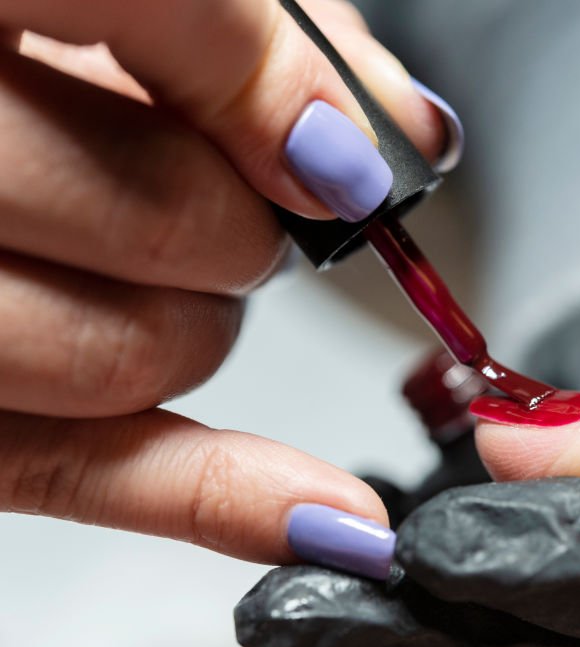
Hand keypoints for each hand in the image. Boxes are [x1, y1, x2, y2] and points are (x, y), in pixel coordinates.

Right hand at [1, 0, 451, 563]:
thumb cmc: (9, 46)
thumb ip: (242, 28)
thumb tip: (392, 126)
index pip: (155, 10)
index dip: (281, 89)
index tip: (342, 153)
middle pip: (169, 220)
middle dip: (248, 227)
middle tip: (234, 208)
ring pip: (130, 355)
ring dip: (204, 324)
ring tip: (165, 278)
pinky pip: (79, 474)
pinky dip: (219, 499)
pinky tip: (325, 514)